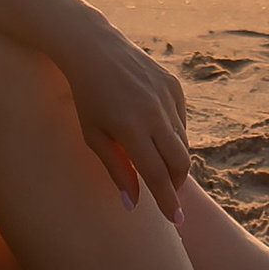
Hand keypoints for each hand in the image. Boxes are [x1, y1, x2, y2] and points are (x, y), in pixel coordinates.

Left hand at [57, 12, 190, 218]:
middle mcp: (153, 112)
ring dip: (173, 158)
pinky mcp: (174, 85)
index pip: (157, 174)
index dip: (167, 200)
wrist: (93, 48)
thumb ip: (116, 170)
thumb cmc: (87, 97)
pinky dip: (173, 133)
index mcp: (130, 128)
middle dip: (176, 183)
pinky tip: (155, 131)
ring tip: (155, 161)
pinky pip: (181, 120)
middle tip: (167, 194)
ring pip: (182, 142)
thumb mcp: (94, 136)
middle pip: (179, 162)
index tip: (177, 221)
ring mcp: (166, 96)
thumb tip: (132, 204)